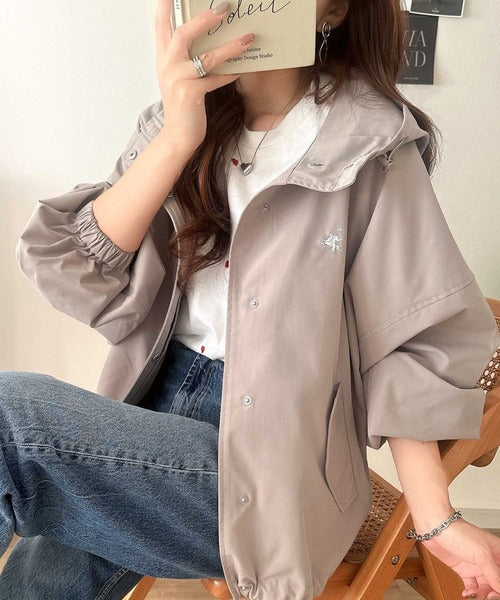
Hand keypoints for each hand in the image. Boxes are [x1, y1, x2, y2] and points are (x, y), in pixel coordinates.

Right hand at [154, 0, 254, 156]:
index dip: (165, 6)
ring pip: (207, 58)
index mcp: (163, 57)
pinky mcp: (190, 95)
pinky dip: (230, 74)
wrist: (178, 135)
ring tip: (249, 38)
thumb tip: (207, 37)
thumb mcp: (177, 76)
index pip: (161, 25)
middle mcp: (167, 65)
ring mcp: (178, 80)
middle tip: (224, 9)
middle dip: (205, 19)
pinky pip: (216, 80)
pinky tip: (242, 68)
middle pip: (183, 34)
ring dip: (231, 47)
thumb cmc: (183, 104)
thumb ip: (183, 56)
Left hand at [415, 518, 499, 598]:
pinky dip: (471, 592)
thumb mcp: (481, 554)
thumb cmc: (459, 532)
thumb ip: (493, 573)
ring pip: (485, 586)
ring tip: (475, 594)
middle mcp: (487, 560)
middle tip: (489, 596)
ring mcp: (474, 564)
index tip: (497, 591)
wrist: (435, 527)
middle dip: (494, 591)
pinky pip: (472, 585)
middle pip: (496, 582)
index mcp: (497, 552)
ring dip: (482, 593)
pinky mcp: (463, 568)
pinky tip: (468, 593)